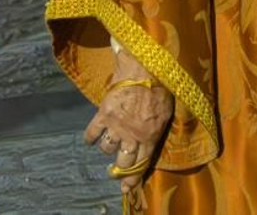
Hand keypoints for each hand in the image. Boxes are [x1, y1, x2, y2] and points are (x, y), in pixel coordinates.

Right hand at [84, 59, 173, 197]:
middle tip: (115, 172)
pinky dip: (90, 137)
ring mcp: (117, 126)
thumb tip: (151, 141)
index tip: (126, 188)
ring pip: (107, 148)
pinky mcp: (104, 115)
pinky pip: (92, 133)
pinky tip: (91, 138)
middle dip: (119, 170)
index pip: (141, 163)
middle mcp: (133, 135)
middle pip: (123, 161)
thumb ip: (157, 129)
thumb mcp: (166, 112)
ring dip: (108, 148)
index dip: (133, 178)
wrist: (145, 68)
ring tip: (111, 142)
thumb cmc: (160, 88)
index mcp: (150, 135)